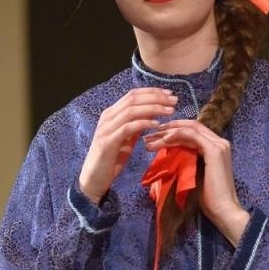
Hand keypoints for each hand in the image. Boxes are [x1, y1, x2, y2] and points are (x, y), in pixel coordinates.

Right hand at [77, 88, 177, 202]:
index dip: (152, 91)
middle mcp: (107, 117)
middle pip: (133, 99)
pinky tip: (157, 125)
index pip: (133, 94)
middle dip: (156, 97)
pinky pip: (128, 128)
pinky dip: (143, 123)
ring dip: (153, 108)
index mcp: (111, 113)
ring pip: (131, 111)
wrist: (94, 178)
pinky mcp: (108, 142)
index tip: (169, 94)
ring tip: (170, 111)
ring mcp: (106, 128)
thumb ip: (136, 125)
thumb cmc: (111, 158)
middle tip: (174, 100)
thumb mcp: (127, 138)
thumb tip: (152, 113)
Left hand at [143, 119, 250, 244]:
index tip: (156, 136)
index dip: (174, 130)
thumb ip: (186, 161)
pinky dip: (177, 135)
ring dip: (169, 131)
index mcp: (216, 147)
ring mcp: (219, 145)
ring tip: (152, 138)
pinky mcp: (215, 151)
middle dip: (169, 127)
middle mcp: (220, 142)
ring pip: (191, 128)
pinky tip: (164, 139)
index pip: (194, 131)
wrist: (223, 210)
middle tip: (150, 134)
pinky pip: (192, 136)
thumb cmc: (209, 198)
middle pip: (192, 126)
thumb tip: (169, 154)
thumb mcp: (194, 174)